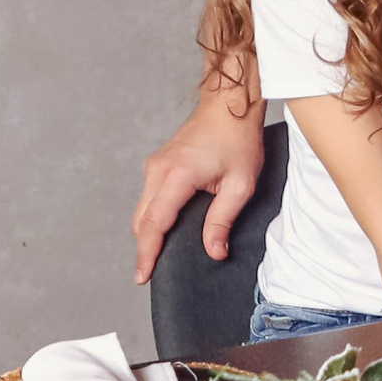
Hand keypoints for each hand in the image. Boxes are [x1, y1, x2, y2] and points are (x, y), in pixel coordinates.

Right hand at [131, 94, 266, 282]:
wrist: (230, 105)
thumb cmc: (238, 139)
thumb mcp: (240, 184)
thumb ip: (222, 220)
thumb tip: (214, 252)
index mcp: (177, 175)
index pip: (154, 223)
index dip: (147, 253)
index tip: (142, 275)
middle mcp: (158, 170)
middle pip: (142, 220)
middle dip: (145, 247)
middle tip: (153, 272)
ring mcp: (154, 165)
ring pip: (142, 209)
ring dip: (149, 231)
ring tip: (161, 253)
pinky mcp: (157, 164)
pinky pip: (148, 197)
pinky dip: (154, 215)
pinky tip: (168, 227)